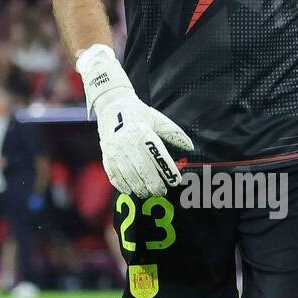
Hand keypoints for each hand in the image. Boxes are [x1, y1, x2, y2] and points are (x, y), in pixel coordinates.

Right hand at [77, 45, 192, 197]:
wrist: (111, 104)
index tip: (175, 181)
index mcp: (144, 133)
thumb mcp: (157, 119)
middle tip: (161, 192)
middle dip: (154, 185)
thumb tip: (190, 147)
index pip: (158, 157)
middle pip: (144, 171)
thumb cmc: (138, 113)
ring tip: (147, 193)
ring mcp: (116, 150)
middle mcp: (129, 143)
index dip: (168, 171)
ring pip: (129, 176)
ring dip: (139, 188)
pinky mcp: (106, 155)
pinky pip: (114, 175)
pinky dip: (122, 186)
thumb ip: (174, 133)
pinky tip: (130, 190)